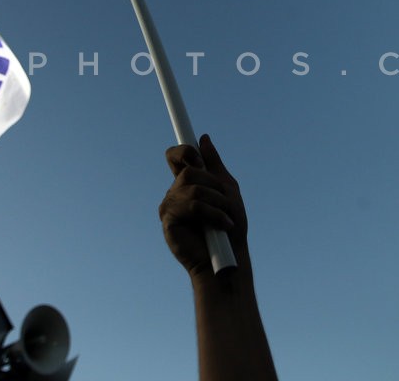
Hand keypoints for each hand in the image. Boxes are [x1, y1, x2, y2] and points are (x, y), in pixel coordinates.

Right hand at [159, 134, 247, 277]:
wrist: (229, 259)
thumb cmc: (230, 228)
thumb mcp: (227, 191)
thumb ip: (214, 165)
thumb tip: (203, 138)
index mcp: (187, 184)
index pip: (175, 157)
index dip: (183, 151)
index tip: (197, 157)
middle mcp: (175, 193)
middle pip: (188, 169)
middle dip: (213, 184)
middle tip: (225, 201)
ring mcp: (169, 207)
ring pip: (192, 187)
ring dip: (217, 202)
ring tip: (226, 219)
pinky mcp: (168, 221)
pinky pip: (192, 205)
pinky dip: (213, 214)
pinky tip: (222, 226)